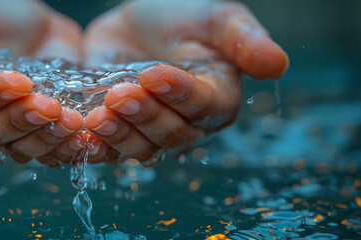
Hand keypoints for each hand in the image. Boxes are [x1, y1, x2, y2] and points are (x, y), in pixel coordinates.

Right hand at [0, 0, 85, 166]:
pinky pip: (55, 147)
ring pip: (27, 148)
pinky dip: (72, 145)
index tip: (19, 81)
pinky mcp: (45, 129)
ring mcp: (15, 128)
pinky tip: (90, 136)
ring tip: (74, 123)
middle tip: (51, 106)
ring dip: (49, 139)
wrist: (25, 19)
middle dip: (24, 122)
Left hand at [83, 0, 288, 165]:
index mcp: (217, 98)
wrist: (138, 20)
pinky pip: (110, 149)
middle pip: (170, 134)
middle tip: (120, 94)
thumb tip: (278, 64)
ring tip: (98, 116)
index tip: (153, 72)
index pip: (203, 106)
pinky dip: (96, 146)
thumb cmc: (183, 15)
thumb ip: (244, 40)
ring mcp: (151, 131)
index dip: (178, 93)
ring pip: (140, 147)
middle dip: (145, 116)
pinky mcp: (120, 131)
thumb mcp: (217, 17)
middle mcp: (187, 123)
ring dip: (120, 135)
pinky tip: (82, 136)